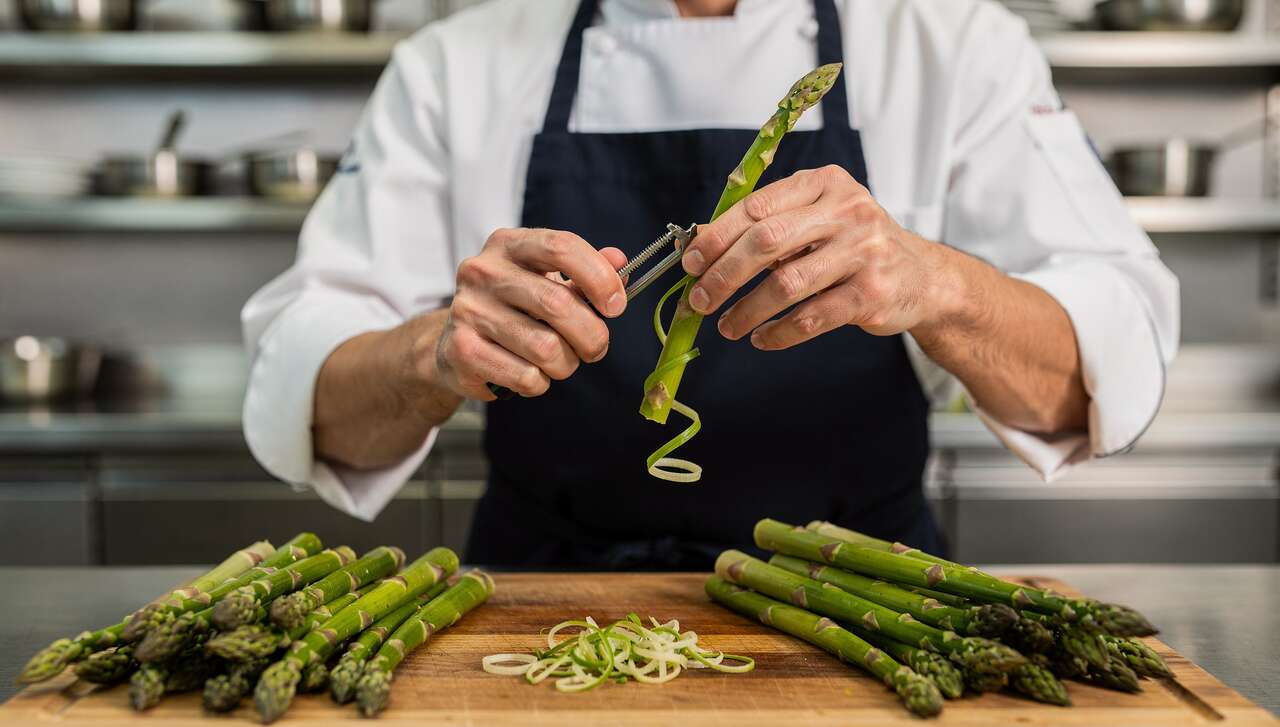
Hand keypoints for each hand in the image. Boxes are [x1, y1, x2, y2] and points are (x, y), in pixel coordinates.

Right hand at [436, 228, 626, 399]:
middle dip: (592, 335)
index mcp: (509, 245)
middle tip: (596, 347)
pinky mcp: (461, 350)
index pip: (562, 247)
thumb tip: (619, 262)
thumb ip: (586, 270)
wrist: (455, 344)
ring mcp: (469, 310)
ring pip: (545, 348)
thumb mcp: (547, 280)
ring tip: (559, 362)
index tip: (616, 305)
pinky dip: (539, 383)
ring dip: (566, 364)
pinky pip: (525, 376)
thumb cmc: (513, 308)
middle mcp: (483, 271)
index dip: (599, 278)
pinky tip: (530, 373)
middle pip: (557, 304)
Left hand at [680, 165, 959, 349]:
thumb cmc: (854, 246)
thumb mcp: (819, 219)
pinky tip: (762, 338)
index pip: (758, 206)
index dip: (717, 237)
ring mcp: (864, 251)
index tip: (690, 263)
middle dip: (724, 274)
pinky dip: (780, 332)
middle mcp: (848, 211)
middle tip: (699, 299)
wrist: (921, 277)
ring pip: (787, 283)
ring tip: (726, 326)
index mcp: (825, 183)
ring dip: (747, 310)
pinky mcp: (872, 294)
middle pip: (767, 241)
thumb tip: (701, 247)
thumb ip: (770, 225)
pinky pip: (812, 317)